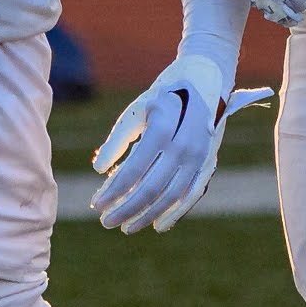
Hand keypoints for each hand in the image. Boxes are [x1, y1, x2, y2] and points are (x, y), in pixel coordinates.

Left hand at [89, 53, 272, 232]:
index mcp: (162, 128)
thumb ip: (117, 140)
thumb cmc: (164, 95)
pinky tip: (159, 225)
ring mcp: (200, 156)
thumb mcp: (137, 110)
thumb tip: (98, 170)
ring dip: (147, 214)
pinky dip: (176, 212)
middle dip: (126, 208)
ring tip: (127, 227)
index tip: (96, 204)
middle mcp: (184, 145)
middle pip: (151, 188)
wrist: (206, 79)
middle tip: (106, 221)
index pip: (133, 170)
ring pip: (171, 196)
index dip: (113, 191)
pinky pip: (192, 194)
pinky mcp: (209, 162)